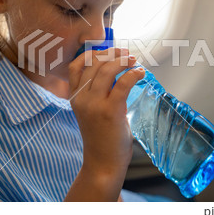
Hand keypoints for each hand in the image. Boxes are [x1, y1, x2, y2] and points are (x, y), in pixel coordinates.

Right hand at [68, 48, 144, 185]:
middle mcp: (81, 98)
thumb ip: (98, 93)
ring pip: (107, 70)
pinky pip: (123, 83)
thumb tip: (116, 73)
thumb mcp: (91, 112)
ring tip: (133, 61)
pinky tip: (140, 73)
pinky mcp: (110, 111)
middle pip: (94, 64)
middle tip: (126, 53)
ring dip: (123, 61)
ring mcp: (94, 104)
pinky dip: (133, 73)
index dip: (91, 53)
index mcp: (74, 97)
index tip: (107, 50)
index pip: (75, 66)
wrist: (102, 163)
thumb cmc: (101, 138)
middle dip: (112, 54)